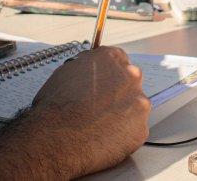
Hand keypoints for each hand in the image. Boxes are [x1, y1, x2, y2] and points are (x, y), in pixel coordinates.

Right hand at [29, 47, 149, 177]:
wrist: (55, 139)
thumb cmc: (55, 108)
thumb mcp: (66, 72)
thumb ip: (86, 66)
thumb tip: (91, 68)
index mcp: (112, 58)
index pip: (119, 61)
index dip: (109, 76)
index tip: (104, 86)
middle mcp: (131, 75)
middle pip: (130, 83)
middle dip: (118, 94)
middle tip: (100, 109)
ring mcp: (139, 102)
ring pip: (135, 107)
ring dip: (122, 115)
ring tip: (100, 127)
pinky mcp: (141, 128)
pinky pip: (135, 131)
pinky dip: (123, 136)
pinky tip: (105, 139)